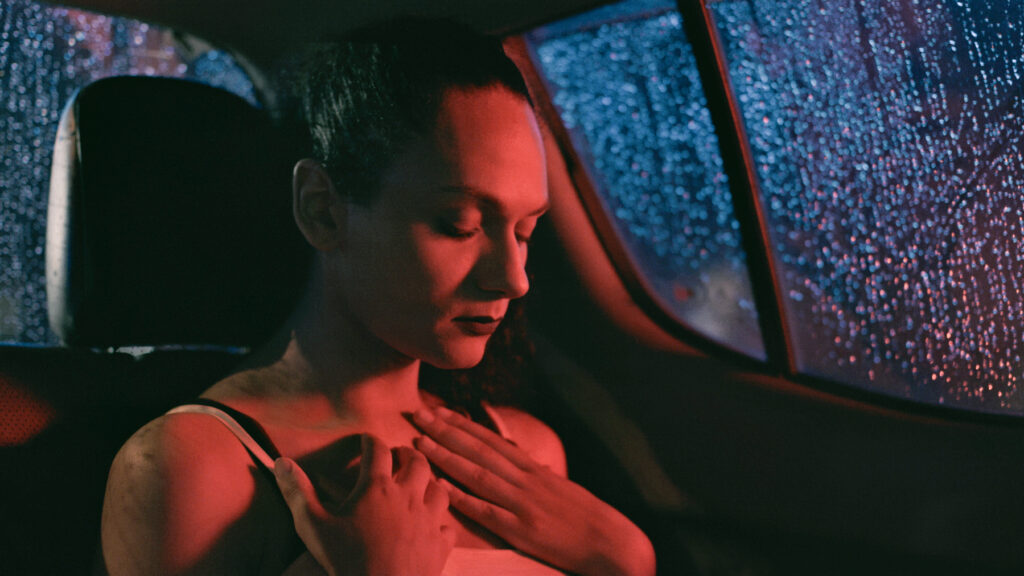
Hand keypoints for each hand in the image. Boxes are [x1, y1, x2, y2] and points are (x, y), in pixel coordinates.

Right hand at [274, 434, 455, 575]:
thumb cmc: (347, 560)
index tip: (365, 440)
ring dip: (430, 484)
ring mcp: (429, 520)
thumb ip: (298, 492)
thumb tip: (281, 462)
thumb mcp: (313, 526)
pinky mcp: (440, 544)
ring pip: (439, 490)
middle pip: (417, 463)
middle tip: (399, 456)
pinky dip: (442, 522)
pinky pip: (448, 526)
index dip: (370, 441)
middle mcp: (408, 497)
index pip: (377, 450)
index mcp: (377, 488)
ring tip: (420, 485)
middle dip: (408, 455)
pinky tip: (434, 526)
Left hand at [412, 408, 654, 575]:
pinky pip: (486, 512)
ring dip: (445, 457)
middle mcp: (525, 480)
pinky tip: (441, 488)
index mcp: (534, 471)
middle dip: (446, 431)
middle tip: (418, 415)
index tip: (440, 412)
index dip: (463, 425)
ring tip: (420, 443)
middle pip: (478, 450)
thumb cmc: (588, 518)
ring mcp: (522, 504)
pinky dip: (462, 498)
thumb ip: (539, 476)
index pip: (492, 441)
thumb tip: (528, 463)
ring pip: (477, 474)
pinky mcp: (522, 530)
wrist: (613, 543)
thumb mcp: (561, 489)